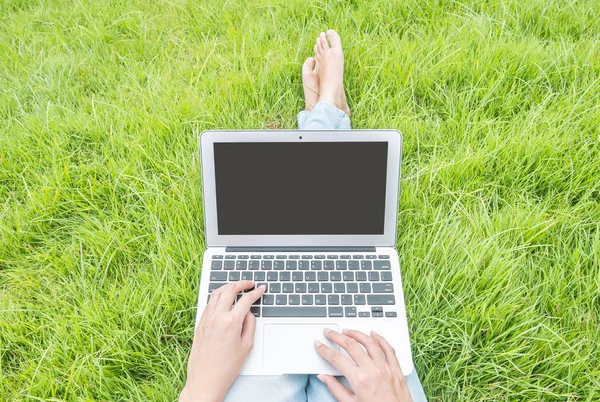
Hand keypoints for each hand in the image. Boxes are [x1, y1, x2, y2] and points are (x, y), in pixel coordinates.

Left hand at [180, 281, 265, 401]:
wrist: (205, 380)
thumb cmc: (226, 368)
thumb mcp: (246, 346)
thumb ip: (250, 325)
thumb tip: (249, 313)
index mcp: (231, 322)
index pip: (246, 299)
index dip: (256, 292)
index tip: (260, 289)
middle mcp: (217, 317)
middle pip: (230, 290)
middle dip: (241, 283)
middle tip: (249, 283)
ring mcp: (206, 319)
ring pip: (217, 292)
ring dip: (228, 286)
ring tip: (236, 286)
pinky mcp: (200, 323)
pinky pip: (209, 302)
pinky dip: (218, 296)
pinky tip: (223, 299)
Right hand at [315, 329, 412, 401]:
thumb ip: (335, 389)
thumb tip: (324, 377)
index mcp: (359, 380)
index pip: (337, 359)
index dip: (325, 350)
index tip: (319, 345)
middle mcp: (373, 371)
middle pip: (351, 345)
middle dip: (337, 336)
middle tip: (329, 332)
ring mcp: (386, 368)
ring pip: (370, 342)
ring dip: (357, 334)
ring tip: (347, 331)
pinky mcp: (396, 370)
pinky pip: (388, 349)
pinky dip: (380, 339)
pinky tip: (373, 334)